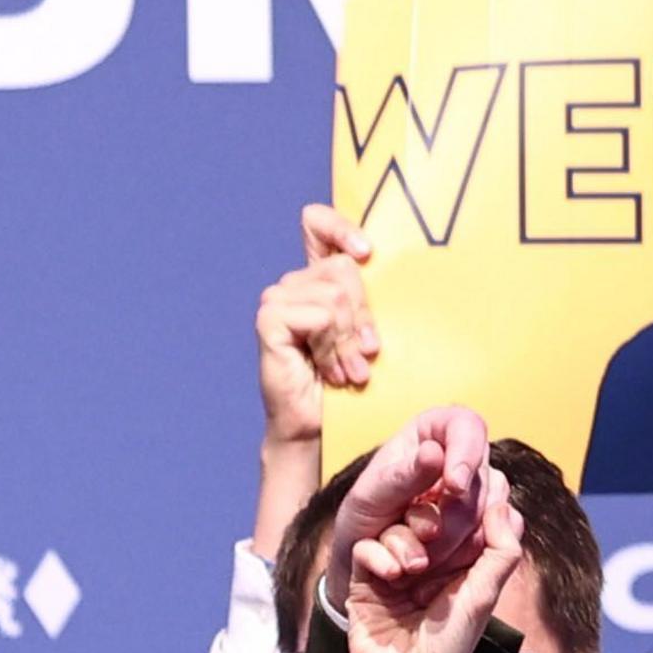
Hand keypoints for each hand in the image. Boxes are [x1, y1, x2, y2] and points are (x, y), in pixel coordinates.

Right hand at [258, 203, 378, 452]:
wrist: (318, 428)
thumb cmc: (348, 383)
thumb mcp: (367, 334)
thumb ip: (369, 300)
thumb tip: (382, 266)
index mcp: (316, 280)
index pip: (317, 224)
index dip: (340, 226)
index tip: (366, 252)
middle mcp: (293, 284)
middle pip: (342, 268)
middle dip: (363, 317)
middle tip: (365, 356)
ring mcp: (277, 299)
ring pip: (336, 295)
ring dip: (349, 342)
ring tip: (349, 371)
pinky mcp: (270, 319)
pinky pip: (320, 317)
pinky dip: (332, 348)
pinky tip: (330, 372)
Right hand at [334, 406, 520, 652]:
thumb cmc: (449, 646)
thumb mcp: (484, 596)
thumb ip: (501, 550)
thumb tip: (505, 504)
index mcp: (463, 559)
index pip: (467, 511)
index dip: (467, 500)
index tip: (464, 500)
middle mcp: (430, 556)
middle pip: (428, 508)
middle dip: (434, 518)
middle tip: (435, 537)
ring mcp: (395, 562)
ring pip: (395, 522)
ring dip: (404, 540)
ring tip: (413, 571)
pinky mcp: (365, 576)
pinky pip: (366, 544)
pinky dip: (378, 555)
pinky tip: (391, 578)